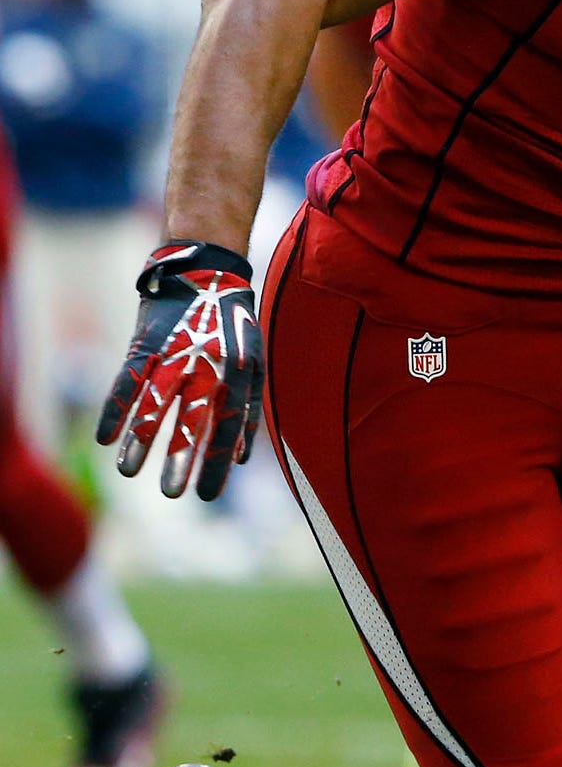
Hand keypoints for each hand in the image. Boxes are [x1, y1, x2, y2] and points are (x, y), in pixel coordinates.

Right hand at [97, 241, 263, 499]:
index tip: (205, 495)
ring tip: (129, 472)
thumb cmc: (232, 326)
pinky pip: (128, 379)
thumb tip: (240, 458)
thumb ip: (247, 409)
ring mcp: (175, 351)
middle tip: (172, 494)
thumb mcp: (253, 363)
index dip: (216, 462)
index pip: (228, 427)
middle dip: (182, 457)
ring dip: (141, 438)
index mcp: (237, 373)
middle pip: (193, 418)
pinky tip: (104, 437)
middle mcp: (208, 364)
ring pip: (155, 401)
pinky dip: (115, 408)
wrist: (205, 271)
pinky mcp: (147, 341)